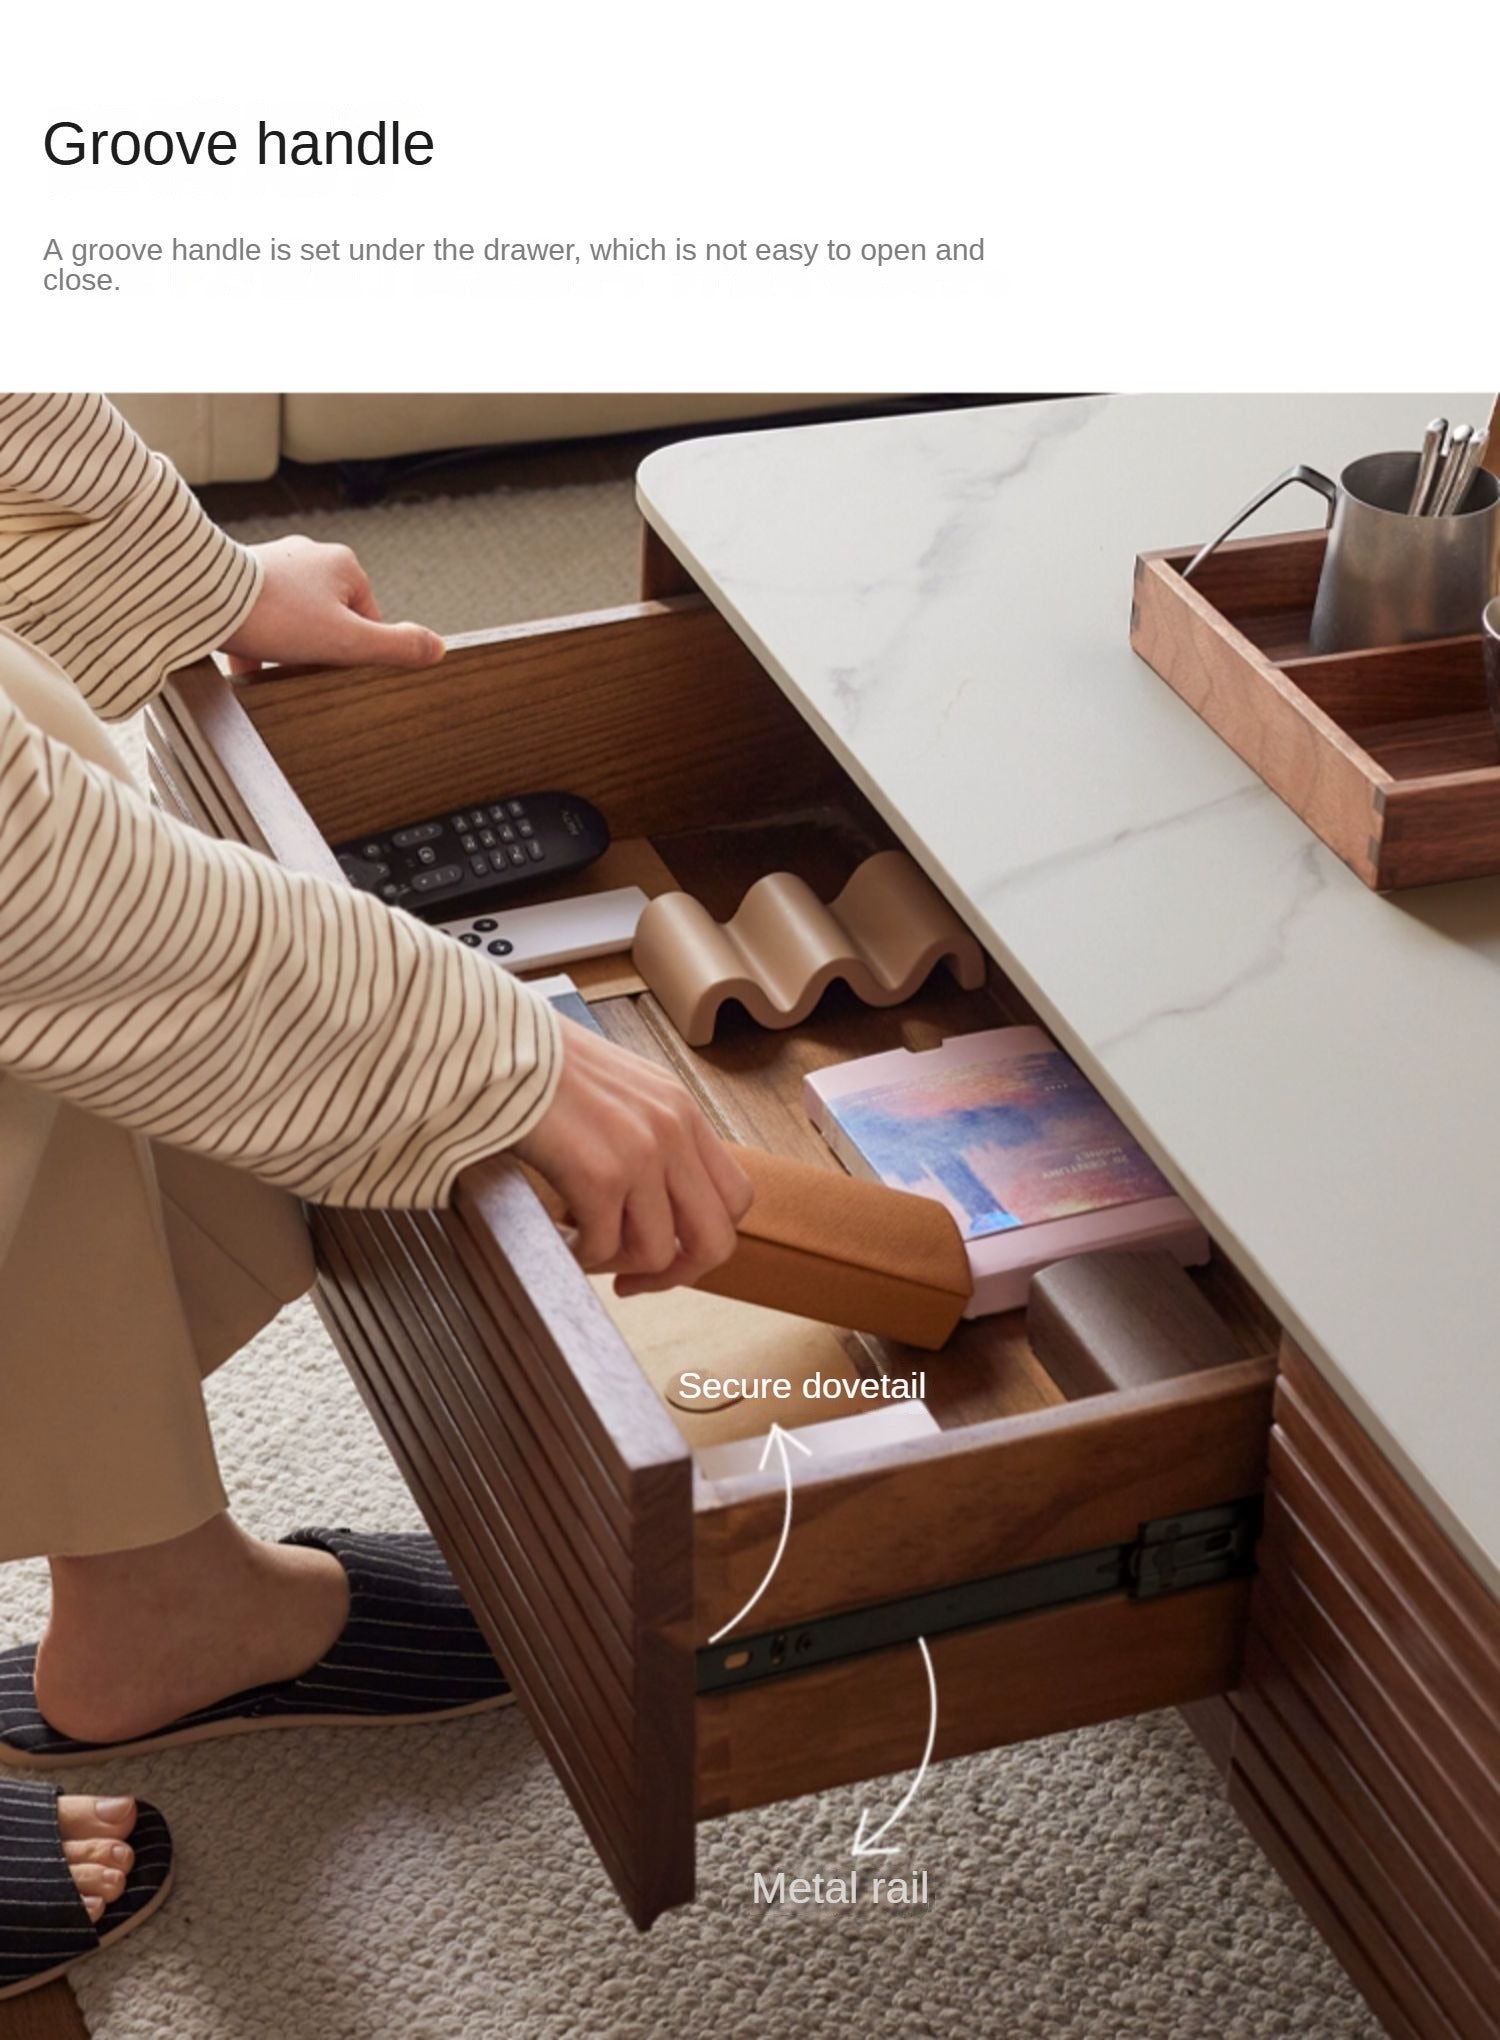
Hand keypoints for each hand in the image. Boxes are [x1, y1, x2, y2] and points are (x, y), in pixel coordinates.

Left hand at [222, 535, 445, 674]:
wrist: (204, 597)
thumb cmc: (276, 616)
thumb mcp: (347, 641)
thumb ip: (395, 646)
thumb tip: (438, 648)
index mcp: (345, 565)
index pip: (368, 620)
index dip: (355, 651)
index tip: (332, 666)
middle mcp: (311, 555)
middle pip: (332, 618)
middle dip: (319, 647)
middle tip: (300, 665)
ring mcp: (275, 563)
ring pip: (296, 616)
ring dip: (288, 643)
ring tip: (271, 661)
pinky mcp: (243, 576)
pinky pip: (263, 614)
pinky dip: (260, 638)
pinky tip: (247, 661)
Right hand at [513, 1019, 753, 1294]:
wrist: (496, 1043)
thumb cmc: (541, 1066)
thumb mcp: (619, 1091)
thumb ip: (648, 1136)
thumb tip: (649, 1203)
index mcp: (682, 1110)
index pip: (735, 1197)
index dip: (706, 1238)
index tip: (669, 1252)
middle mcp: (673, 1131)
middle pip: (716, 1238)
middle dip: (677, 1274)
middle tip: (635, 1282)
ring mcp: (642, 1153)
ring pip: (658, 1253)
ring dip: (616, 1265)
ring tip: (580, 1247)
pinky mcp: (601, 1174)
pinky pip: (603, 1248)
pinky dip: (578, 1255)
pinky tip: (556, 1235)